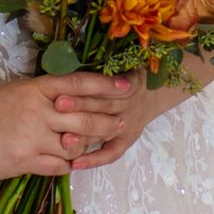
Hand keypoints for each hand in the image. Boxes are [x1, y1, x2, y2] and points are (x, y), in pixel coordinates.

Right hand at [0, 72, 130, 179]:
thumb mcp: (15, 92)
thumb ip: (43, 96)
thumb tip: (73, 99)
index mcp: (35, 88)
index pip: (79, 83)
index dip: (106, 85)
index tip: (127, 86)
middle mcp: (37, 110)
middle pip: (85, 116)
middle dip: (107, 121)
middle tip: (122, 123)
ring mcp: (31, 136)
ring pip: (74, 145)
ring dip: (85, 147)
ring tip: (94, 147)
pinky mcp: (23, 160)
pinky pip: (58, 165)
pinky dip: (66, 165)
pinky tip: (68, 163)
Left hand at [66, 52, 213, 171]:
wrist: (157, 89)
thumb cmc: (129, 72)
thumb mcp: (122, 61)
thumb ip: (103, 61)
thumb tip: (74, 48)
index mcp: (123, 82)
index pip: (101, 89)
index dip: (82, 92)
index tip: (59, 94)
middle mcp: (126, 104)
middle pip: (100, 108)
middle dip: (78, 109)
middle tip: (56, 111)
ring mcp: (127, 123)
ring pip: (104, 130)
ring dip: (84, 137)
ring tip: (63, 143)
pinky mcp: (127, 139)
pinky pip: (112, 152)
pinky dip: (95, 159)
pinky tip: (75, 165)